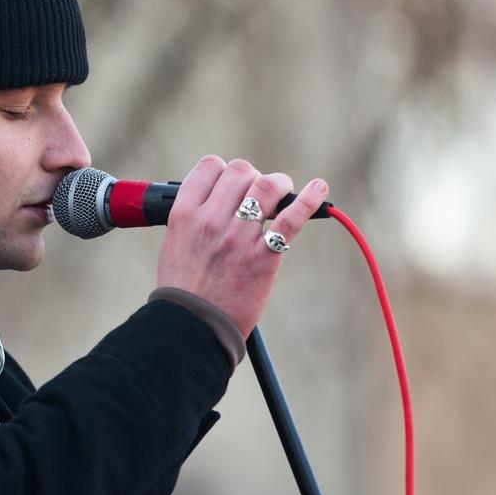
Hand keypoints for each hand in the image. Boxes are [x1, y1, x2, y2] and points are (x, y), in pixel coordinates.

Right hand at [156, 155, 327, 336]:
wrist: (193, 327)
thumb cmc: (184, 291)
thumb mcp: (176, 245)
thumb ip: (195, 220)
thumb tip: (220, 202)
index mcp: (185, 215)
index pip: (210, 167)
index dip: (224, 171)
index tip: (231, 183)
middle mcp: (211, 219)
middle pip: (240, 171)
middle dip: (252, 177)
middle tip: (257, 193)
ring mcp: (239, 236)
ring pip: (266, 185)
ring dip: (278, 184)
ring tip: (282, 192)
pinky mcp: (264, 255)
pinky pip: (292, 217)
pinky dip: (310, 198)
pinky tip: (319, 189)